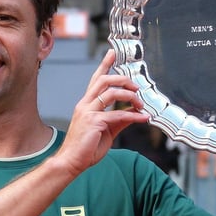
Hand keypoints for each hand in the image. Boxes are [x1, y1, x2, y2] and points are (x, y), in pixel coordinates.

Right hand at [51, 49, 148, 175]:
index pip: (95, 79)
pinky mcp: (94, 122)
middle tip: (137, 88)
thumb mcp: (107, 130)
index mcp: (86, 104)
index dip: (104, 65)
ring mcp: (88, 112)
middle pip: (104, 80)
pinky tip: (143, 118)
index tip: (112, 53)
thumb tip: (136, 112)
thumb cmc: (86, 148)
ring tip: (141, 103)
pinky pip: (117, 114)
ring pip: (110, 93)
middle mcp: (85, 104)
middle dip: (123, 80)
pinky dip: (133, 115)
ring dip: (129, 96)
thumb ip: (120, 119)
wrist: (71, 162)